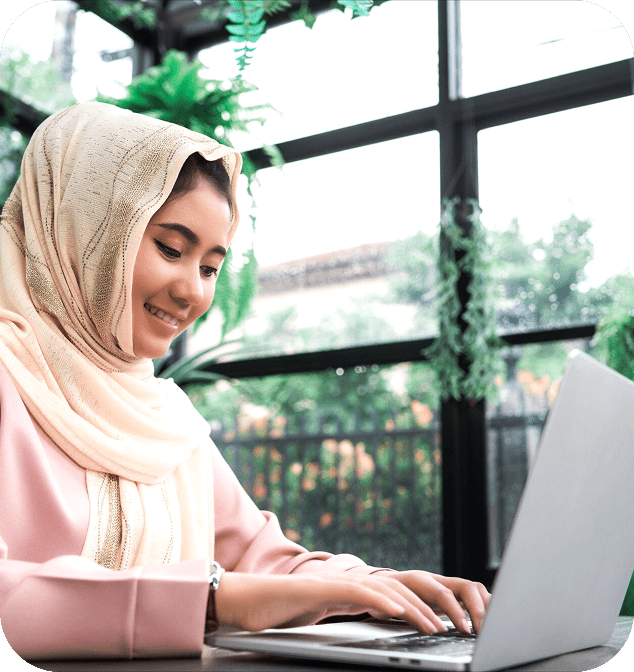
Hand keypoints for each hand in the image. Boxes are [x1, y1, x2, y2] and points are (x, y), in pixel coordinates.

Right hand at [214, 570, 489, 633]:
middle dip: (430, 606)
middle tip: (455, 625)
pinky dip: (384, 603)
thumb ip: (352, 611)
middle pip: (400, 589)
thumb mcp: (326, 614)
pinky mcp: (324, 590)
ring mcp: (338, 583)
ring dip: (415, 610)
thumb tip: (381, 617)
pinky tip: (400, 613)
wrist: (249, 600)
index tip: (447, 625)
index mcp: (354, 589)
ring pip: (386, 592)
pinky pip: (360, 594)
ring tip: (437, 627)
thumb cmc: (284, 611)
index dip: (424, 607)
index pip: (397, 594)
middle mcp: (351, 581)